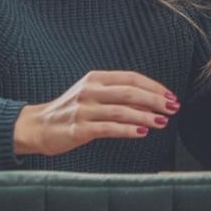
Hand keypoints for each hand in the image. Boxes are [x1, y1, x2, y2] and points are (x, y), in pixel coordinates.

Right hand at [13, 70, 177, 155]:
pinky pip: (108, 128)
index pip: (131, 78)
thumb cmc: (70, 111)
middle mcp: (90, 91)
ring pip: (121, 110)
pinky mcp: (79, 129)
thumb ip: (116, 95)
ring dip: (146, 116)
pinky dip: (128, 129)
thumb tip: (151, 102)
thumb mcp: (92, 94)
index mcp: (95, 78)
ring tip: (163, 121)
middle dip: (155, 100)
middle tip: (173, 107)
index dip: (153, 86)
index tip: (170, 95)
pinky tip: (142, 132)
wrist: (37, 126)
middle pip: (130, 92)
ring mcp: (83, 109)